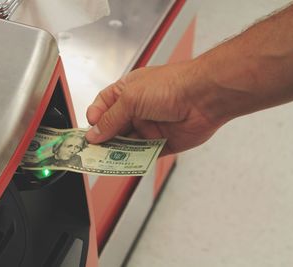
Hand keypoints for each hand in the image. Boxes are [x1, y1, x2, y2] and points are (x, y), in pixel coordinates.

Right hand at [85, 62, 223, 155]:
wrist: (205, 96)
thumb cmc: (171, 85)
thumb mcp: (131, 99)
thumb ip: (110, 118)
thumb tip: (94, 133)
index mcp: (127, 92)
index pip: (103, 106)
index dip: (94, 118)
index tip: (88, 132)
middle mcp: (138, 109)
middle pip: (113, 127)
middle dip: (103, 139)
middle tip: (93, 151)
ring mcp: (150, 126)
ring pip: (127, 143)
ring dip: (117, 151)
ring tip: (106, 159)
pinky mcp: (163, 142)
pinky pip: (144, 155)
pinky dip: (135, 161)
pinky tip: (126, 163)